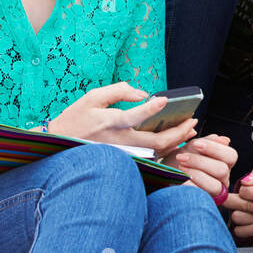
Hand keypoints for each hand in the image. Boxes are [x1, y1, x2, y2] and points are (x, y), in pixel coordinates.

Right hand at [49, 82, 195, 154]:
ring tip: (190, 129)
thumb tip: (143, 94)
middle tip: (193, 120)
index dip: (150, 108)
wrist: (59, 146)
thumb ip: (118, 91)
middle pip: (155, 142)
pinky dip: (166, 148)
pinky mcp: (124, 160)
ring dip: (176, 141)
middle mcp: (118, 142)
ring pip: (156, 152)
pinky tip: (176, 139)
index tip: (165, 100)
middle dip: (178, 132)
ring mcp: (122, 154)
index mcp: (108, 123)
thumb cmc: (75, 119)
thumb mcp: (92, 98)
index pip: (133, 116)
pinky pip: (150, 156)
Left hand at [163, 132, 236, 199]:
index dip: (215, 149)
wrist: (165, 175)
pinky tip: (181, 180)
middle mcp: (223, 178)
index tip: (196, 144)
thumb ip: (208, 142)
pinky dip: (190, 186)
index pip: (231, 155)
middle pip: (222, 170)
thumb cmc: (181, 159)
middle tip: (181, 157)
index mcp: (224, 162)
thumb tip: (225, 140)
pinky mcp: (205, 201)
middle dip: (200, 162)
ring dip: (196, 174)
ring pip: (215, 185)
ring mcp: (215, 191)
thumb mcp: (192, 147)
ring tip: (180, 167)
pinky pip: (202, 196)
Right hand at [223, 163, 252, 238]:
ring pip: (236, 216)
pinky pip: (239, 230)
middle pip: (232, 201)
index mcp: (245, 187)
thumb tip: (246, 181)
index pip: (244, 190)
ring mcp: (239, 214)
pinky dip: (251, 229)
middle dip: (251, 206)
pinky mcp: (241, 229)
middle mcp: (239, 200)